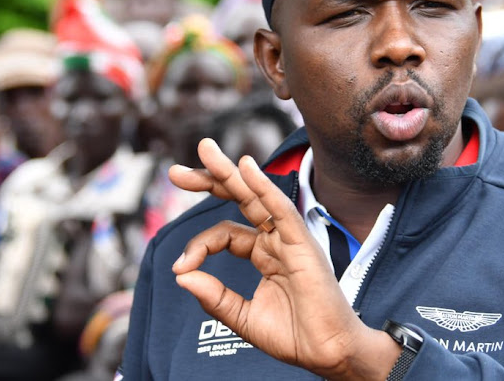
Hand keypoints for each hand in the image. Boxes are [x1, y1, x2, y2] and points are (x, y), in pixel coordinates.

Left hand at [170, 139, 399, 379]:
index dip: (197, 245)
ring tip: (204, 150)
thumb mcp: (243, 317)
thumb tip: (181, 275)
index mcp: (263, 254)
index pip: (224, 234)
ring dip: (229, 173)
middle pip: (239, 200)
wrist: (327, 353)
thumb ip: (214, 296)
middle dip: (210, 181)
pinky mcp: (302, 243)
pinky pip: (280, 209)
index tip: (178, 267)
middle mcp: (275, 240)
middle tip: (176, 171)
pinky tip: (245, 168)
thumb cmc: (294, 335)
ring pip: (256, 196)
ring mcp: (289, 239)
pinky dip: (263, 187)